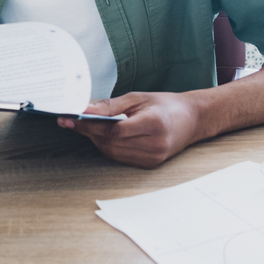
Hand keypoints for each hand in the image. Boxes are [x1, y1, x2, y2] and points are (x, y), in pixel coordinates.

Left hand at [57, 91, 202, 167]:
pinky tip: (103, 135)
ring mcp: (153, 158)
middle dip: (87, 131)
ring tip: (85, 126)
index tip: (69, 118)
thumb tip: (86, 110)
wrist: (193, 119)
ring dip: (95, 139)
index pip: (113, 130)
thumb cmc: (166, 105)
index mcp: (153, 125)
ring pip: (112, 152)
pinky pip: (120, 157)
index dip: (88, 125)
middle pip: (110, 142)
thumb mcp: (139, 97)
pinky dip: (108, 147)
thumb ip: (112, 105)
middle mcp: (154, 145)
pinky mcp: (150, 165)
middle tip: (71, 120)